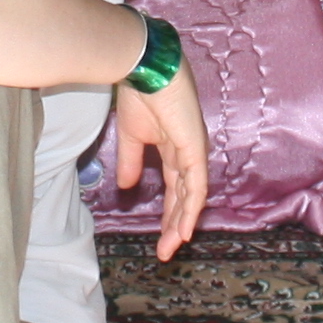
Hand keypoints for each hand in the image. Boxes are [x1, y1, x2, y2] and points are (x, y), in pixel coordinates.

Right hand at [112, 66, 212, 259]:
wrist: (142, 71)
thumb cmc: (139, 95)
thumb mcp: (131, 137)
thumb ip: (131, 162)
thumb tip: (126, 186)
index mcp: (174, 149)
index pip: (176, 189)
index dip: (169, 214)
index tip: (160, 239)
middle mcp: (188, 154)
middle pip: (185, 198)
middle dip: (175, 225)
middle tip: (165, 252)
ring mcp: (194, 152)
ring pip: (192, 197)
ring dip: (181, 224)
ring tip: (172, 247)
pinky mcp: (195, 149)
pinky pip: (196, 185)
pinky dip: (191, 209)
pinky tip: (185, 229)